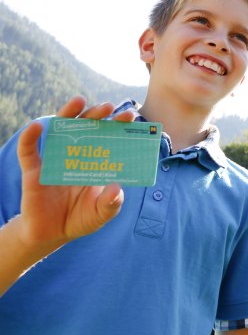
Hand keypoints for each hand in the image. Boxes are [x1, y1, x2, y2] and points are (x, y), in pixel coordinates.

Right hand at [16, 96, 134, 247]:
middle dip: (98, 115)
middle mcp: (76, 155)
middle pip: (87, 128)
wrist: (51, 234)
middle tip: (110, 106)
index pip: (108, 138)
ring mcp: (54, 160)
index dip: (118, 126)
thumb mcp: (101, 214)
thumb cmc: (80, 219)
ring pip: (60, 130)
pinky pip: (28, 151)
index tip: (131, 115)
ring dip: (68, 114)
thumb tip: (116, 188)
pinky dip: (30, 138)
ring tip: (79, 101)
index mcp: (95, 162)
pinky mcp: (33, 171)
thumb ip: (110, 204)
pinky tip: (37, 126)